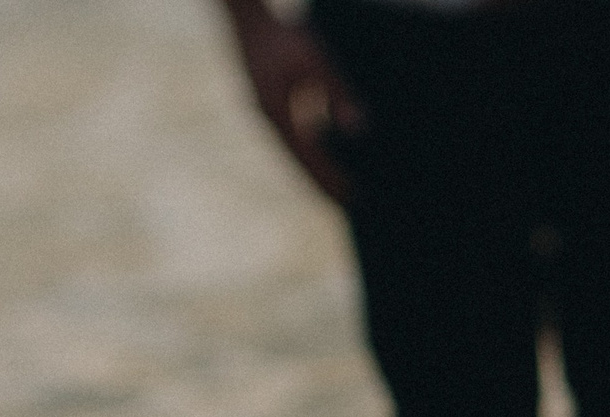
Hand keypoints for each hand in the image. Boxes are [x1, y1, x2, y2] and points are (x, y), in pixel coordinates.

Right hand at [226, 4, 360, 204]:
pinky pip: (290, 137)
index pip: (307, 156)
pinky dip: (307, 151)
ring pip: (292, 151)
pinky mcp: (268, 105)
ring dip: (314, 170)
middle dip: (322, 182)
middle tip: (346, 203)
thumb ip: (338, 94)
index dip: (328, 176)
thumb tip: (358, 128)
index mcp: (276, 113)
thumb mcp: (317, 62)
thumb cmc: (285, 37)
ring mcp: (265, 113)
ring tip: (336, 189)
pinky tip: (323, 158)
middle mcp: (268, 119)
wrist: (251, 20)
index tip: (348, 194)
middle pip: (297, 161)